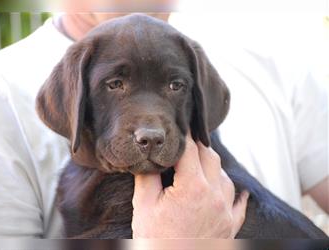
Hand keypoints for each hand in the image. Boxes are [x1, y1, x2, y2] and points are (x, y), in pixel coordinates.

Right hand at [131, 134, 249, 237]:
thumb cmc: (155, 241)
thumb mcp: (143, 206)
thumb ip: (147, 177)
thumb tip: (148, 157)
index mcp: (193, 187)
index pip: (190, 150)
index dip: (184, 134)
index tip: (180, 125)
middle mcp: (215, 196)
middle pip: (211, 158)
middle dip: (198, 147)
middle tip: (187, 141)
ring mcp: (225, 212)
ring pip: (226, 177)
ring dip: (214, 167)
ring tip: (202, 164)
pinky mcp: (230, 226)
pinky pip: (239, 205)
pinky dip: (237, 195)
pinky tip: (238, 191)